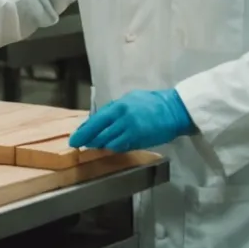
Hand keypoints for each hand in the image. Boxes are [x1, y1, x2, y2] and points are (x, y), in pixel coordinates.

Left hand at [69, 89, 195, 151]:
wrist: (174, 110)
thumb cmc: (151, 103)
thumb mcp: (129, 100)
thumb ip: (114, 110)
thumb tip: (99, 120)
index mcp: (117, 106)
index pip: (95, 121)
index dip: (83, 131)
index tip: (74, 139)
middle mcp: (121, 118)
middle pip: (98, 133)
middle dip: (88, 140)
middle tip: (79, 145)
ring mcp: (129, 129)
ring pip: (108, 142)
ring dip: (101, 145)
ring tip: (95, 146)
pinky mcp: (138, 139)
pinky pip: (120, 147)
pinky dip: (114, 148)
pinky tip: (111, 147)